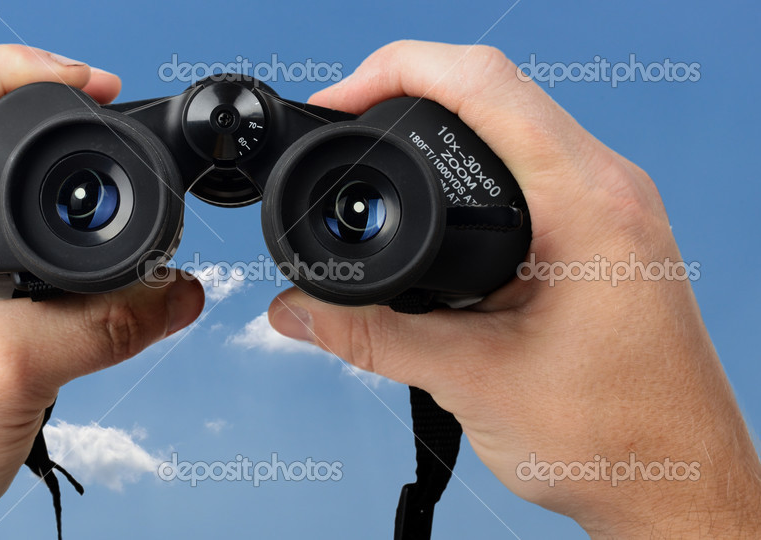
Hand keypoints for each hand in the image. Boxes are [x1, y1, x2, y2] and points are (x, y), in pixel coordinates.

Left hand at [0, 45, 203, 538]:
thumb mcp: (11, 373)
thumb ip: (109, 324)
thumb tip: (181, 293)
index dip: (30, 73)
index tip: (97, 85)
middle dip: (35, 111)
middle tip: (100, 115)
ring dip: (29, 167)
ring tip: (82, 172)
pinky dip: (25, 223)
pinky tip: (57, 243)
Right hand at [269, 40, 760, 536]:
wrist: (677, 483)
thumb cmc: (617, 439)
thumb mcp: (473, 380)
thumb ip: (369, 339)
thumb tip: (295, 312)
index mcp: (589, 204)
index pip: (485, 84)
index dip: (397, 71)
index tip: (341, 100)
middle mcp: (609, 188)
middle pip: (495, 88)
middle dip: (407, 93)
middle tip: (348, 122)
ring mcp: (611, 205)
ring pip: (514, 123)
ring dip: (442, 127)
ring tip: (381, 151)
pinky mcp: (601, 230)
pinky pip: (530, 164)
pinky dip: (472, 166)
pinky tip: (438, 201)